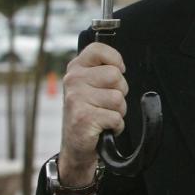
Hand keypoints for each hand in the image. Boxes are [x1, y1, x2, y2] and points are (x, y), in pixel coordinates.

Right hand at [59, 42, 128, 185]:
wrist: (77, 144)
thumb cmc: (90, 112)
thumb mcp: (92, 86)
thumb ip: (103, 71)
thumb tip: (121, 66)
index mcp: (76, 68)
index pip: (98, 49)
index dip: (115, 59)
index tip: (118, 71)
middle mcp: (73, 80)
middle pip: (115, 75)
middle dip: (120, 92)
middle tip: (106, 103)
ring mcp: (76, 98)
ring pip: (118, 98)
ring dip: (118, 111)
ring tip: (104, 116)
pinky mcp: (83, 117)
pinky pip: (116, 118)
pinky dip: (116, 126)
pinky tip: (103, 128)